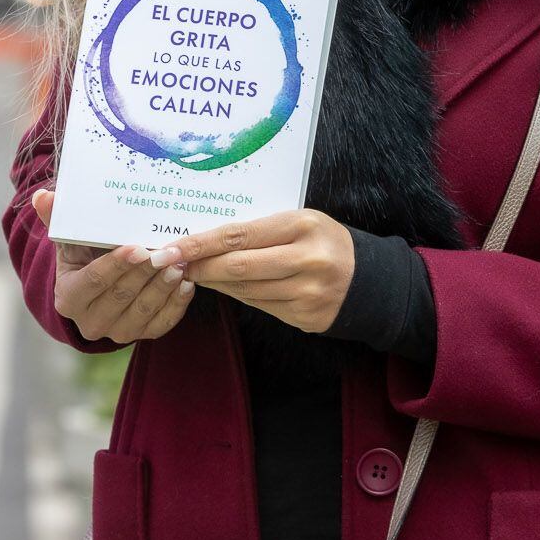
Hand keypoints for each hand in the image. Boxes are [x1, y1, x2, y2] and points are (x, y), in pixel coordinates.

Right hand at [28, 189, 195, 345]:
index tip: (138, 247)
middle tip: (169, 251)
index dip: (116, 265)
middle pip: (122, 296)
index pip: (94, 281)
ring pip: (143, 311)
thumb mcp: (70, 239)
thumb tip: (43, 196)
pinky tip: (187, 284)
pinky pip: (161, 325)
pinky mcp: (140, 336)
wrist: (98, 284)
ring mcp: (116, 333)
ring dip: (164, 287)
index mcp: (69, 298)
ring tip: (179, 263)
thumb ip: (57, 218)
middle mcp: (90, 322)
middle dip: (147, 272)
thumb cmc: (84, 255)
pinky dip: (176, 305)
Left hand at [148, 210, 354, 333]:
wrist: (368, 280)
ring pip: (246, 290)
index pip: (240, 235)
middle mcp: (307, 260)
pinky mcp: (306, 317)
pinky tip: (224, 286)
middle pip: (239, 266)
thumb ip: (259, 231)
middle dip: (200, 266)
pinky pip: (260, 306)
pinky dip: (238, 295)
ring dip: (215, 283)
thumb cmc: (323, 242)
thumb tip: (205, 241)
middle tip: (172, 264)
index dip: (201, 243)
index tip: (171, 248)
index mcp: (303, 226)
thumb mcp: (299, 223)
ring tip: (195, 273)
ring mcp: (308, 292)